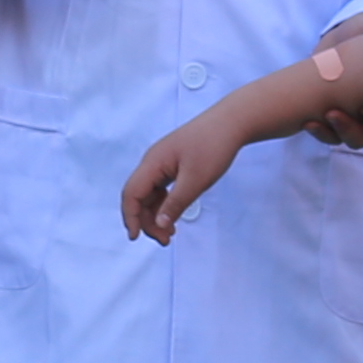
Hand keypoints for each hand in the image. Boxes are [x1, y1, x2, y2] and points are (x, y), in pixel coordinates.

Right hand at [121, 118, 241, 243]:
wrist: (232, 122)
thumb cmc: (214, 146)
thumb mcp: (196, 180)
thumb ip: (176, 204)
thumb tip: (159, 224)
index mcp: (153, 163)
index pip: (131, 194)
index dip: (131, 217)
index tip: (136, 237)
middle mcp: (152, 162)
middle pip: (138, 196)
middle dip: (147, 220)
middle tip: (165, 240)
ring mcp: (162, 162)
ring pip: (150, 194)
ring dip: (156, 215)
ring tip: (170, 233)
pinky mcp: (173, 163)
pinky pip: (161, 188)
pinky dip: (165, 204)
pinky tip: (173, 216)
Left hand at [296, 11, 362, 148]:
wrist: (337, 42)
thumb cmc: (361, 35)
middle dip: (356, 128)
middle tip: (336, 112)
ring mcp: (356, 120)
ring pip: (353, 139)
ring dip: (340, 130)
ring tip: (326, 113)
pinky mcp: (334, 122)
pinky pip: (329, 137)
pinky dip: (321, 132)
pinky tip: (309, 121)